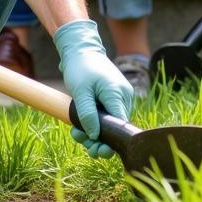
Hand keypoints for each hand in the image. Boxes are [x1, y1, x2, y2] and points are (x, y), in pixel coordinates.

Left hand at [55, 19, 133, 157]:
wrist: (82, 51)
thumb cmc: (81, 68)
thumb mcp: (80, 92)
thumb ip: (87, 114)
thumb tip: (95, 136)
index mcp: (117, 93)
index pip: (120, 123)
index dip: (110, 141)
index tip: (97, 150)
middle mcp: (124, 96)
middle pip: (116, 126)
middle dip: (100, 139)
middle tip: (85, 147)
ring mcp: (120, 96)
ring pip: (111, 122)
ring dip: (95, 132)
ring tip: (77, 134)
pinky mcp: (114, 97)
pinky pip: (108, 115)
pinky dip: (96, 122)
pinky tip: (81, 127)